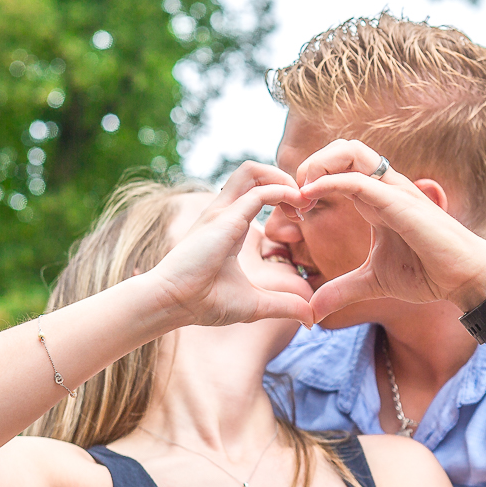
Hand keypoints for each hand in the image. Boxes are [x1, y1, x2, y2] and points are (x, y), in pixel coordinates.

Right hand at [149, 161, 313, 326]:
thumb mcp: (255, 304)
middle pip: (253, 171)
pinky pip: (257, 192)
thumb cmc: (205, 302)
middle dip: (284, 177)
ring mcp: (222, 212)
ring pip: (252, 170)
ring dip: (282, 178)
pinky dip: (281, 192)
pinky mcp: (224, 220)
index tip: (301, 218)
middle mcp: (224, 212)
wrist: (174, 303)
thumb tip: (311, 317)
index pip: (255, 190)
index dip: (282, 195)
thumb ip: (284, 305)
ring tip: (301, 202)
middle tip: (304, 205)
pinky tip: (297, 208)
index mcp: (229, 224)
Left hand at [295, 140, 485, 321]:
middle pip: (344, 149)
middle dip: (312, 162)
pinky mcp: (400, 203)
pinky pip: (360, 181)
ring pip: (351, 152)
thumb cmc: (427, 273)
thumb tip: (312, 312)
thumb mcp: (373, 282)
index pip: (340, 169)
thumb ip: (341, 291)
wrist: (464, 280)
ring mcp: (393, 191)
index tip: (293, 210)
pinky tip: (310, 196)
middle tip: (295, 194)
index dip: (311, 180)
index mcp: (376, 199)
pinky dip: (330, 182)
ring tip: (302, 191)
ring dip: (319, 164)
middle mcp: (383, 188)